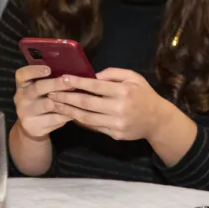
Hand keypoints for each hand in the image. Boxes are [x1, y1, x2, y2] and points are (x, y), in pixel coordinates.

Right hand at [14, 65, 72, 138]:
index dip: (34, 70)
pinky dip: (67, 114)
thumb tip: (72, 70)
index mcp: (22, 84)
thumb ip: (50, 79)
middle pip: (37, 88)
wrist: (32, 125)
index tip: (48, 69)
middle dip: (56, 84)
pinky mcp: (34, 125)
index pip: (22, 74)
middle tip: (70, 81)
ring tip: (77, 96)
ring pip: (47, 104)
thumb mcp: (40, 88)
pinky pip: (54, 118)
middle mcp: (21, 97)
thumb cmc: (40, 100)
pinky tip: (75, 110)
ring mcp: (25, 112)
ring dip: (64, 100)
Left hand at [47, 68, 168, 140]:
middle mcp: (119, 108)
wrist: (157, 120)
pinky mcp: (114, 134)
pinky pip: (93, 127)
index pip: (95, 86)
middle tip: (51, 93)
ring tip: (55, 105)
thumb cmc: (144, 95)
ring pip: (86, 117)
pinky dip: (80, 121)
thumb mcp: (134, 78)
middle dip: (66, 97)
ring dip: (68, 111)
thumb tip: (93, 76)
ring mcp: (116, 123)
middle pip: (86, 103)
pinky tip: (70, 114)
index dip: (78, 82)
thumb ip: (114, 74)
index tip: (63, 78)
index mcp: (124, 91)